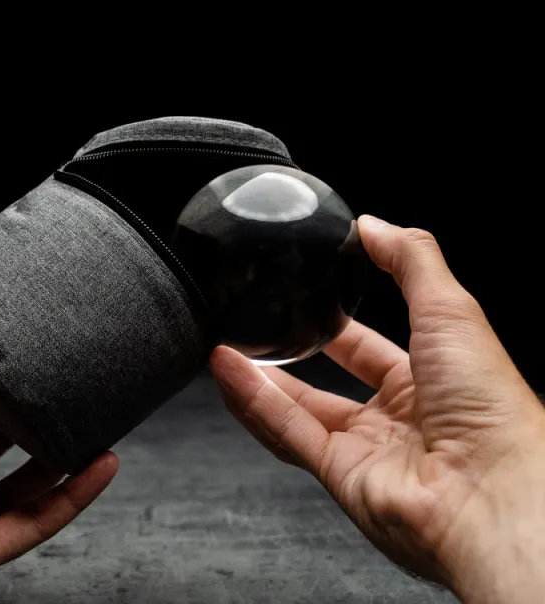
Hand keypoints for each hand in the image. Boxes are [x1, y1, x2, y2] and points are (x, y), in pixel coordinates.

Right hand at [211, 216, 544, 602]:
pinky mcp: (342, 478)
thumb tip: (374, 225)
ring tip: (225, 348)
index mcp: (430, 381)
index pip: (371, 350)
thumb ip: (409, 260)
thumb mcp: (450, 307)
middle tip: (257, 332)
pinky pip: (289, 435)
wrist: (493, 492)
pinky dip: (255, 403)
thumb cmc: (489, 404)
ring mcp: (368, 452)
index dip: (338, 328)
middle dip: (292, 359)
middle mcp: (398, 421)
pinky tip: (229, 372)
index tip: (306, 305)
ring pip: (299, 412)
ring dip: (259, 380)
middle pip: (328, 386)